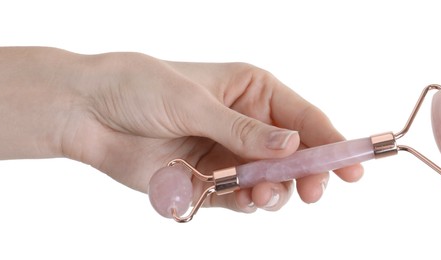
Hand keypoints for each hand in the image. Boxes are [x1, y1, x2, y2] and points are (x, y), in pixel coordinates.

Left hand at [62, 52, 363, 212]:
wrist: (86, 113)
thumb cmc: (138, 87)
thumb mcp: (193, 102)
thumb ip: (243, 130)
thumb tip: (293, 145)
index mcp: (251, 90)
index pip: (304, 117)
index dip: (332, 141)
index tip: (354, 167)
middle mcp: (245, 123)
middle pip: (295, 155)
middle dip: (307, 174)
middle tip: (312, 192)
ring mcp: (227, 153)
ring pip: (270, 181)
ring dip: (274, 192)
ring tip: (263, 194)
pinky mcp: (207, 180)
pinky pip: (239, 198)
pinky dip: (246, 203)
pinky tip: (245, 200)